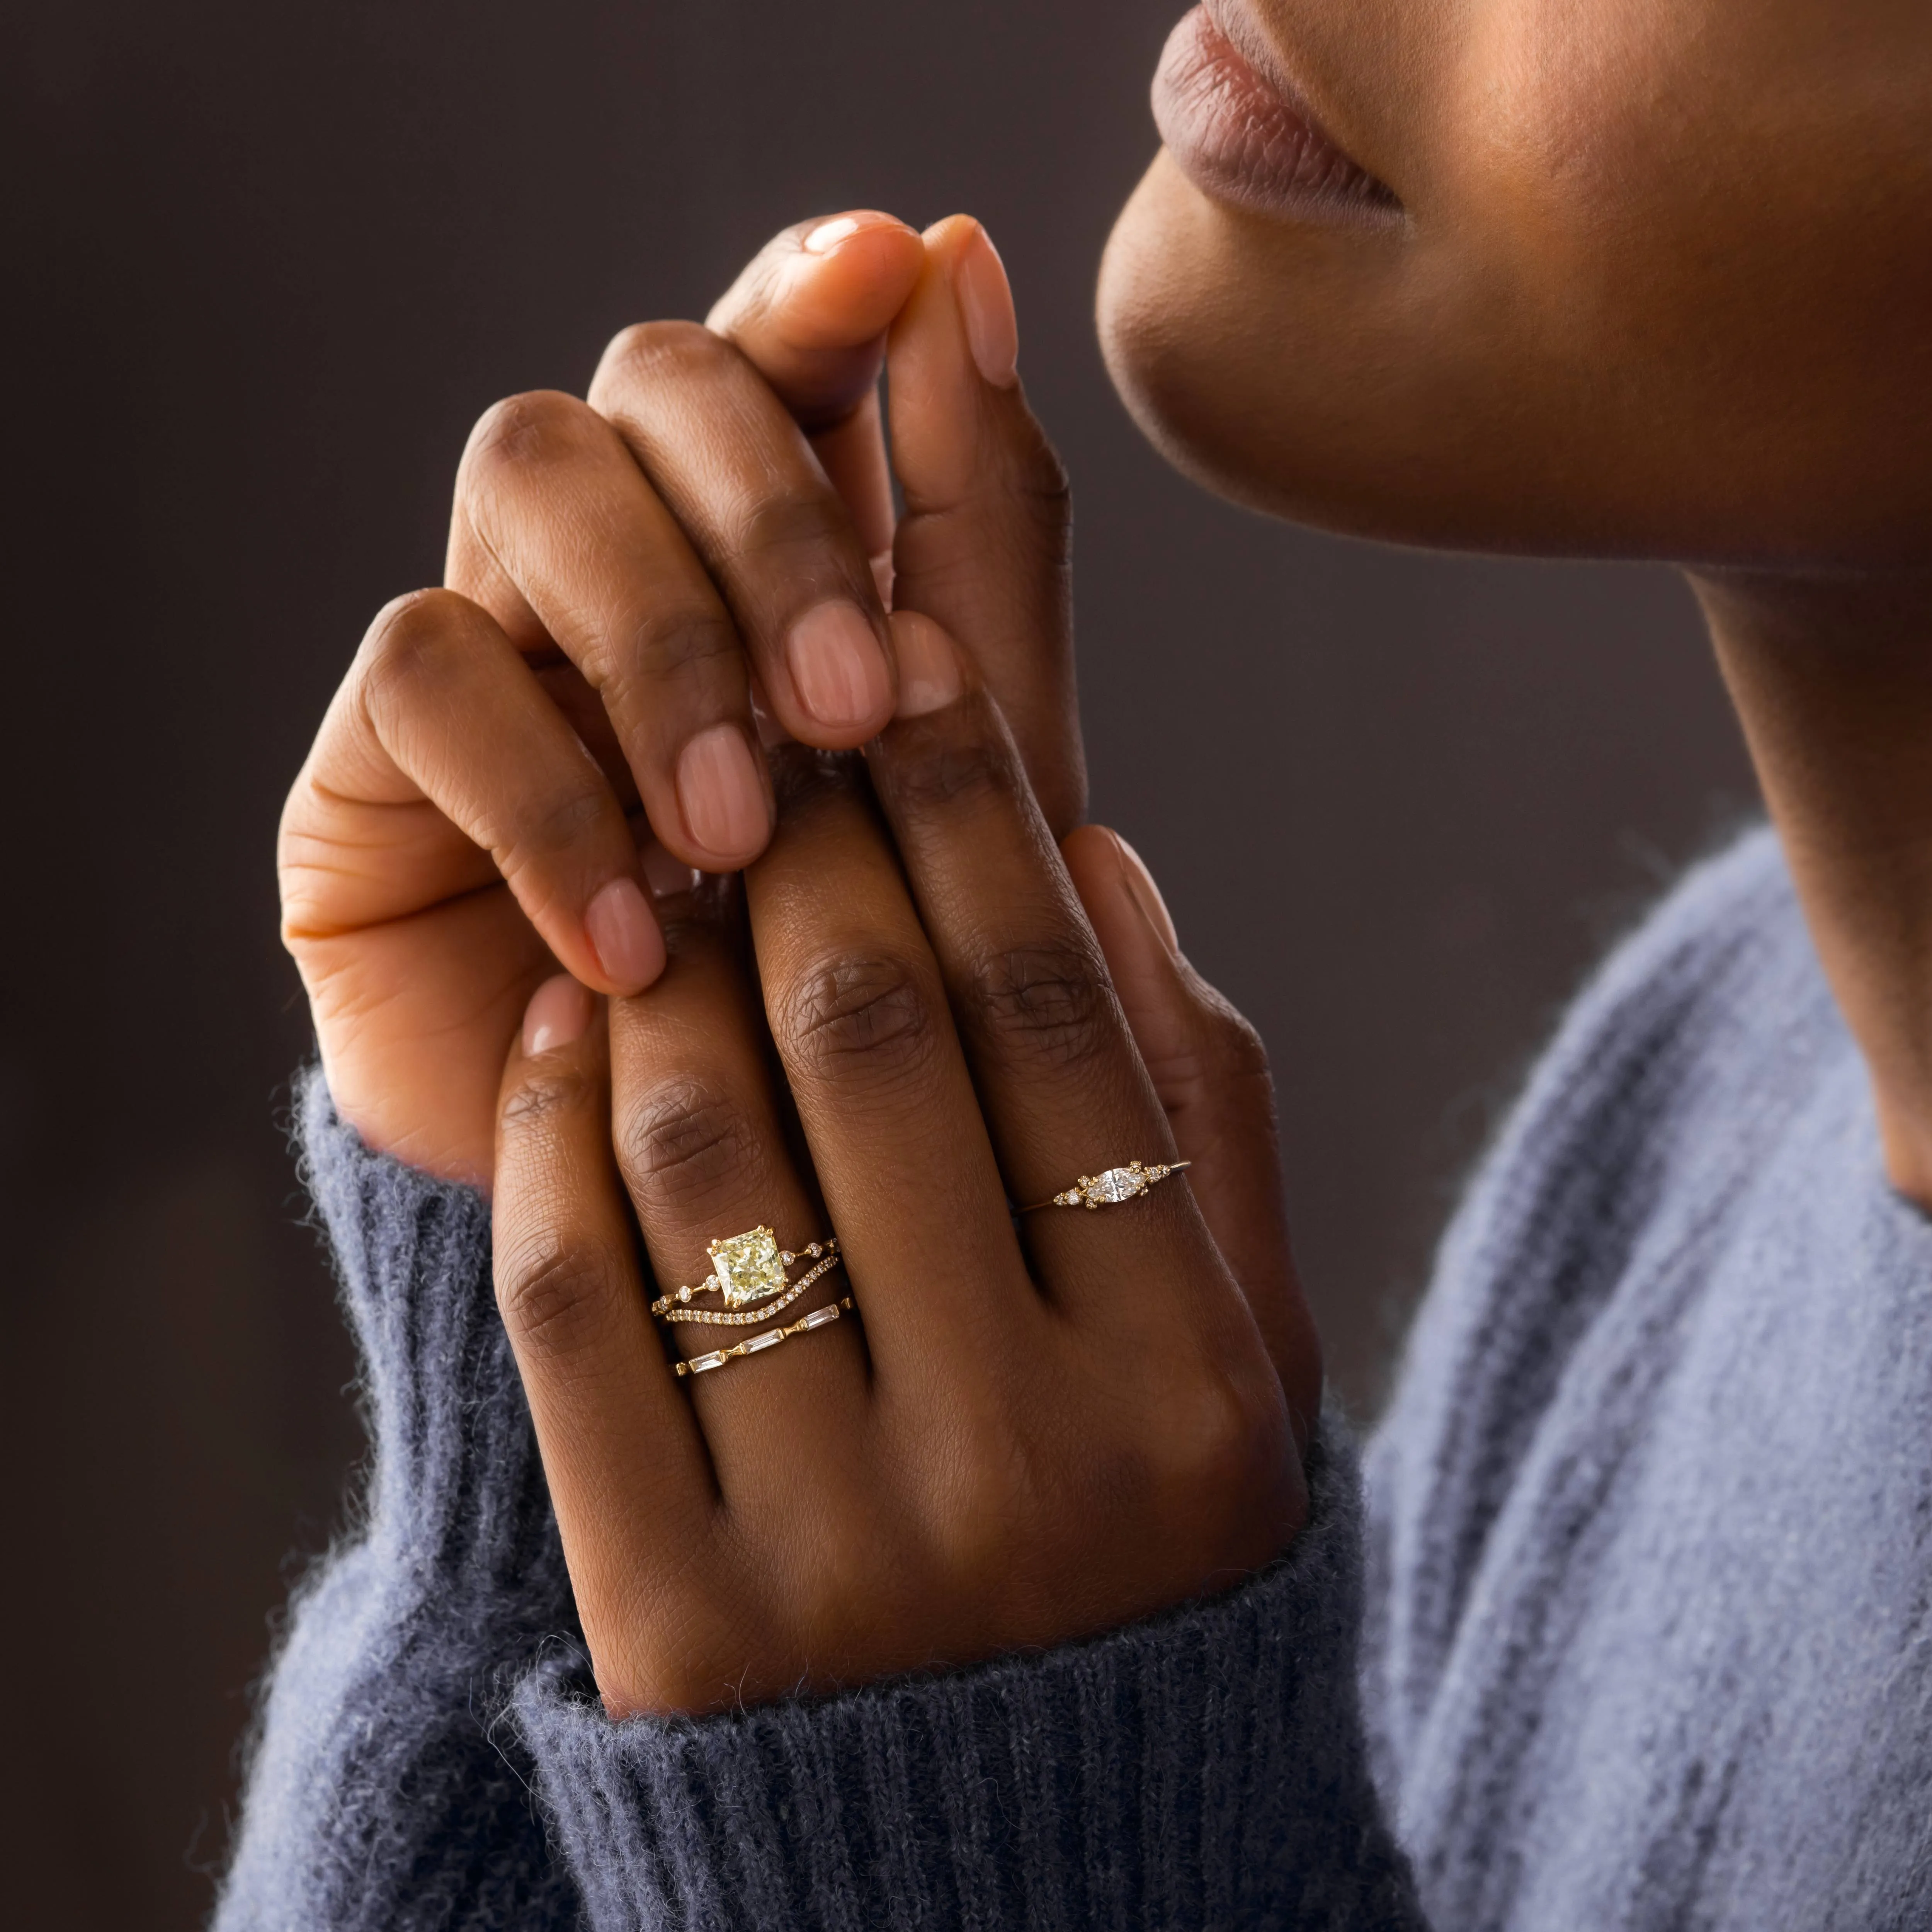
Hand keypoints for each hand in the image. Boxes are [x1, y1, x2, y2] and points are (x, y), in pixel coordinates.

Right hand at [279, 213, 1080, 1182]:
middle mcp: (631, 554)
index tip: (892, 277)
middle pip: (654, 378)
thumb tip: (966, 262)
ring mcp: (498, 635)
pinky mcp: (379, 756)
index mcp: (775, 541)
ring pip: (526, 472)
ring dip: (653, 642)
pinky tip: (635, 945)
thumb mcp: (965, 778)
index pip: (776, 340)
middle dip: (767, 517)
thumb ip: (977, 539)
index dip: (818, 288)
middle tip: (850, 705)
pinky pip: (425, 669)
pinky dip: (545, 796)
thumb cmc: (866, 989)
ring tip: (737, 837)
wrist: (730, 1220)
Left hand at [488, 625, 1320, 1713]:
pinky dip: (558, 1136)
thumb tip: (1101, 862)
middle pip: (878, 1039)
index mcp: (1194, 1388)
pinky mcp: (670, 1622)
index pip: (1062, 1017)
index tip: (915, 677)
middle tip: (772, 734)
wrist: (1013, 1867)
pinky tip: (568, 1033)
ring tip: (666, 878)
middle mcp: (1028, 1463)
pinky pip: (579, 1305)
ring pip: (708, 1147)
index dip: (975, 814)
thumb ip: (1203, 1121)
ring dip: (668, 967)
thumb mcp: (1245, 1368)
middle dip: (813, 840)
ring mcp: (840, 1549)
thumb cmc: (1140, 1564)